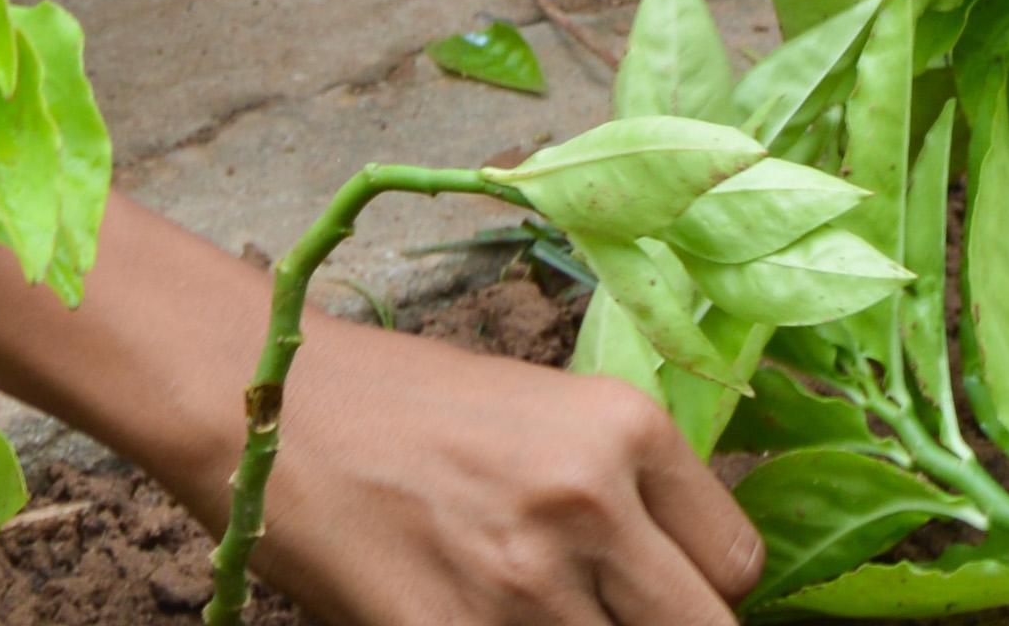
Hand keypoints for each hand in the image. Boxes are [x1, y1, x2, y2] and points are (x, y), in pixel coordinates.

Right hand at [222, 314, 757, 625]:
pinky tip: (472, 619)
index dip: (704, 597)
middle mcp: (590, 501)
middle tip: (607, 614)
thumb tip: (684, 578)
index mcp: (627, 429)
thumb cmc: (405, 408)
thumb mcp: (547, 415)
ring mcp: (523, 583)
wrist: (269, 405)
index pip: (739, 567)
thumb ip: (626, 492)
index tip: (664, 598)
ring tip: (524, 607)